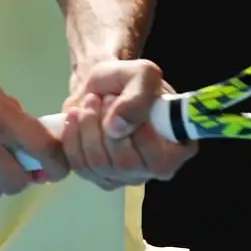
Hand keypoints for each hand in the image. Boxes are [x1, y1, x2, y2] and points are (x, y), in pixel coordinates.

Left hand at [60, 58, 197, 189]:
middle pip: (125, 163)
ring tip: (90, 103)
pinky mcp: (99, 176)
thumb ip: (138, 96)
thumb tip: (118, 128)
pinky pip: (80, 166)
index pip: (159, 159)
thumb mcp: (141, 74)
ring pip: (99, 164)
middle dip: (106, 125)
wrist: (101, 88)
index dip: (137, 133)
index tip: (121, 101)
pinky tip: (75, 117)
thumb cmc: (128, 82)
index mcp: (178, 148)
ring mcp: (126, 176)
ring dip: (88, 128)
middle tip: (104, 98)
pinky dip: (72, 137)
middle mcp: (154, 169)